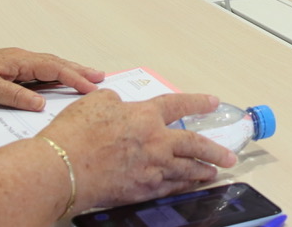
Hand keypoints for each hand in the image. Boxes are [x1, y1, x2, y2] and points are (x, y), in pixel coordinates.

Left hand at [0, 46, 105, 110]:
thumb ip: (15, 96)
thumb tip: (41, 104)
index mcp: (20, 60)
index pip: (54, 69)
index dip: (75, 78)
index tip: (91, 88)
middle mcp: (23, 58)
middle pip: (58, 63)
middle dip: (81, 70)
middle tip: (102, 78)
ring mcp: (19, 62)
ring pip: (51, 65)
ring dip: (71, 71)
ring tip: (90, 77)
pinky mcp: (14, 69)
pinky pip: (42, 71)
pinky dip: (57, 74)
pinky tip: (62, 80)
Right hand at [44, 91, 236, 210]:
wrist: (62, 169)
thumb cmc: (74, 135)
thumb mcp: (94, 103)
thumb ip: (113, 101)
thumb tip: (118, 104)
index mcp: (145, 116)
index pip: (178, 105)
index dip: (197, 102)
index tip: (212, 102)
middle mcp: (155, 142)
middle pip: (194, 144)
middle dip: (214, 150)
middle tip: (228, 154)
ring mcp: (151, 168)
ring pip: (186, 169)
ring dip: (202, 170)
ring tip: (214, 172)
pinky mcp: (141, 190)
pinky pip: (170, 187)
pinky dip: (183, 186)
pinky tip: (188, 186)